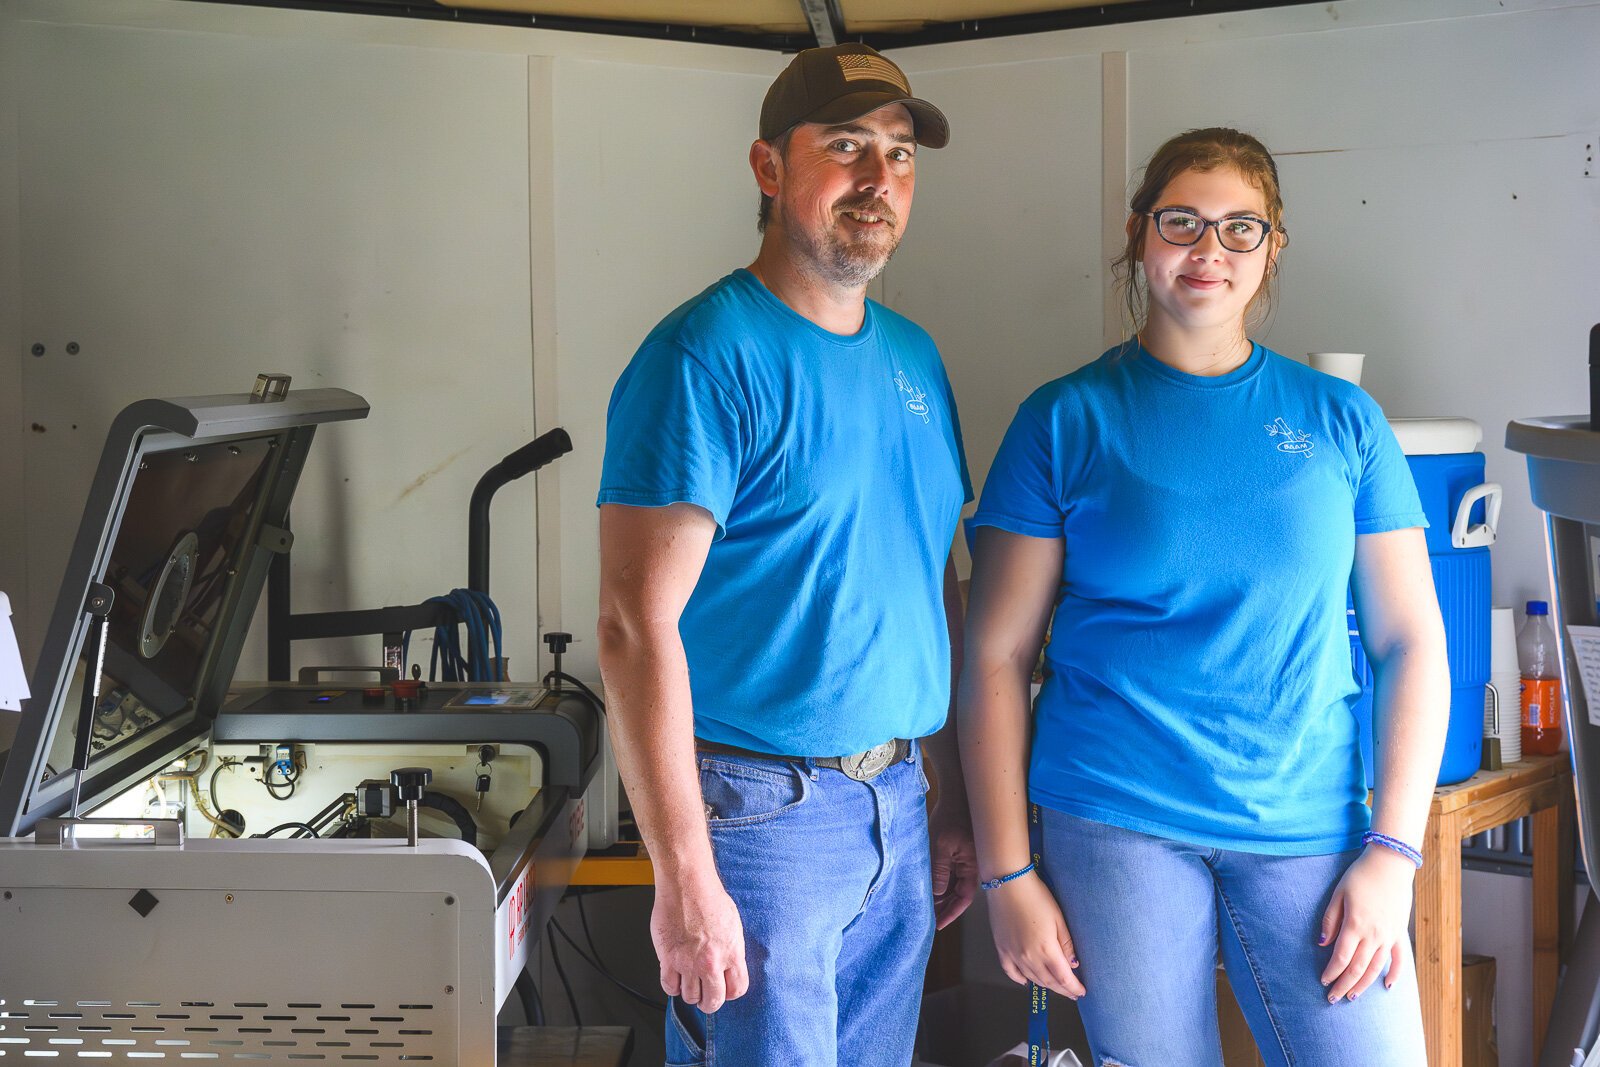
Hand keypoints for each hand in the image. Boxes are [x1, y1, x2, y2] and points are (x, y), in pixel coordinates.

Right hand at [651, 871, 749, 1011]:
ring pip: (689, 997)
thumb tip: (730, 965)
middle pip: (713, 1001)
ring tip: (689, 981)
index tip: (724, 990)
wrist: (686, 885)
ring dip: (689, 992)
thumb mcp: (733, 924)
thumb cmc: (708, 897)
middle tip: (706, 996)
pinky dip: (671, 986)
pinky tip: (675, 977)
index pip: (737, 990)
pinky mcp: (668, 958)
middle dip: (710, 1002)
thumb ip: (732, 949)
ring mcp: (688, 963)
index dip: (730, 993)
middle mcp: (710, 962)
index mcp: (731, 953)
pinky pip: (668, 986)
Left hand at [930, 803, 978, 927]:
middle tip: (929, 919)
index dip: (951, 913)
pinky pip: (951, 874)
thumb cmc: (950, 817)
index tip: (938, 924)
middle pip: (959, 895)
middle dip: (945, 908)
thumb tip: (937, 893)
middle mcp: (971, 866)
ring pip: (955, 886)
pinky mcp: (959, 853)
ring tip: (927, 907)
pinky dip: (941, 884)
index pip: (964, 898)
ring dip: (942, 897)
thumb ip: (939, 870)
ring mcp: (965, 860)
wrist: (956, 795)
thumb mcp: (941, 845)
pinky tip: (930, 889)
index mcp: (972, 866)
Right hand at [986, 872, 1084, 998]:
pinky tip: (1026, 981)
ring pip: (1032, 979)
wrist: (1008, 884)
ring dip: (1046, 985)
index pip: (1063, 978)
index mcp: (1046, 950)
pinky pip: (1010, 972)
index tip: (1081, 992)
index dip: (1074, 988)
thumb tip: (1074, 964)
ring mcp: (1013, 955)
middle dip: (1062, 989)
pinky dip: (1020, 979)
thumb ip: (1066, 945)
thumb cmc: (1036, 896)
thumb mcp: (1059, 919)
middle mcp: (1028, 957)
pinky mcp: (1002, 949)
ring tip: (1055, 986)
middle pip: (1049, 982)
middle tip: (1072, 992)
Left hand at [1318, 845, 1416, 1002]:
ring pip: (1376, 968)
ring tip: (1352, 996)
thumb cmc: (1360, 876)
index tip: (1323, 981)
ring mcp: (1389, 936)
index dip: (1331, 972)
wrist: (1390, 864)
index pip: (1341, 957)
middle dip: (1343, 984)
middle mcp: (1374, 935)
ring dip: (1364, 984)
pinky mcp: (1400, 933)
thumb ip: (1330, 920)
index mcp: (1355, 925)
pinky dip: (1395, 974)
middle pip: (1357, 968)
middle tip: (1332, 998)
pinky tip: (1388, 985)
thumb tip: (1323, 944)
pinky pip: (1399, 959)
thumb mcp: (1338, 894)